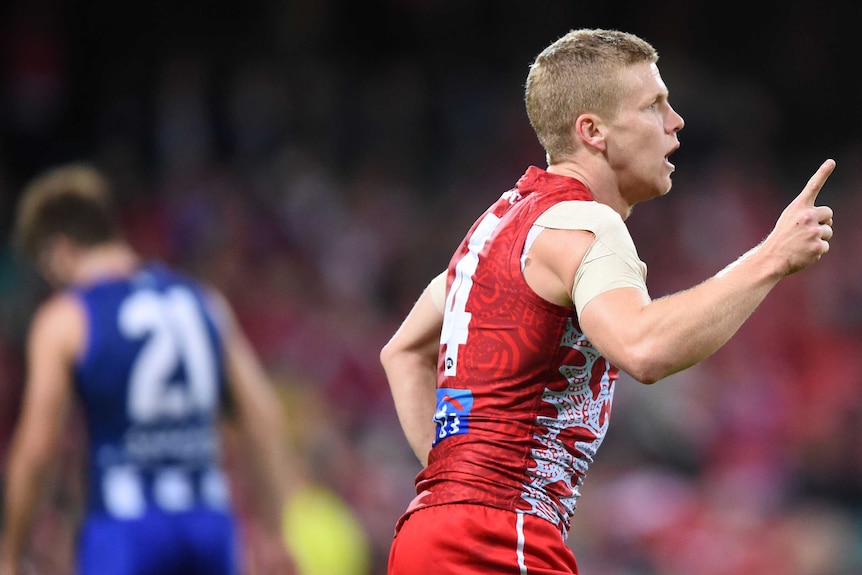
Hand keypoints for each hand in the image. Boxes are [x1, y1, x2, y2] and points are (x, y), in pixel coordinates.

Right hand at [763, 159, 834, 274]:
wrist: (772, 259)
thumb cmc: (781, 239)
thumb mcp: (789, 220)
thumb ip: (807, 215)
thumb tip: (830, 222)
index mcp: (798, 207)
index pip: (813, 186)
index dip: (823, 173)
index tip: (831, 162)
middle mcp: (807, 216)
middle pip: (829, 213)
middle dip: (823, 222)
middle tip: (805, 232)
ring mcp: (814, 231)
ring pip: (829, 231)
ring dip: (819, 237)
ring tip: (802, 244)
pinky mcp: (818, 246)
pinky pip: (826, 246)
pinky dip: (817, 251)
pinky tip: (804, 252)